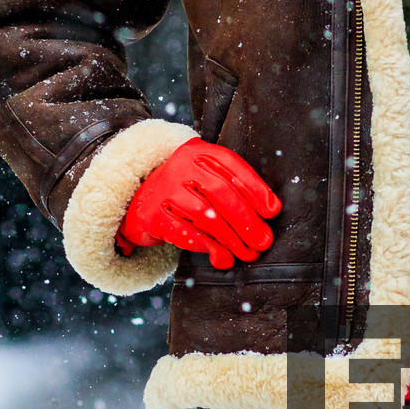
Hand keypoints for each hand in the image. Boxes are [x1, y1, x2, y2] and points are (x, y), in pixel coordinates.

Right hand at [116, 137, 280, 269]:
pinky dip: (206, 246)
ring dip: (230, 239)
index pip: (233, 166)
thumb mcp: (206, 179)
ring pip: (205, 215)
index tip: (272, 212)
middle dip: (246, 220)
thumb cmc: (185, 192)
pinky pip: (184, 232)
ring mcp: (164, 189)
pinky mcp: (152, 215)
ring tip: (246, 254)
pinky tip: (221, 257)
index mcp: (199, 152)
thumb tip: (270, 211)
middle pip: (221, 192)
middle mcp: (180, 165)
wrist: (137, 201)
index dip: (256, 190)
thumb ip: (234, 188)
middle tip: (263, 241)